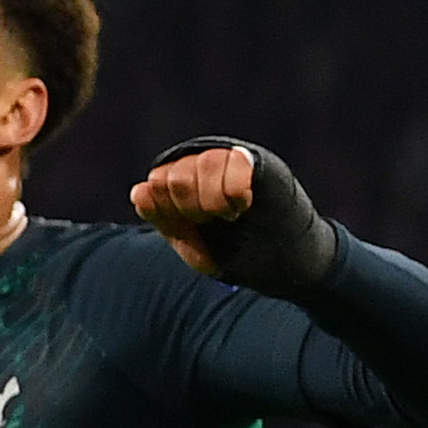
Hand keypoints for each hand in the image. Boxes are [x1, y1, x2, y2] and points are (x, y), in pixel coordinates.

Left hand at [132, 136, 339, 292]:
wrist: (288, 266)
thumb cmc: (239, 254)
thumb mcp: (192, 241)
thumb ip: (164, 216)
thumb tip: (139, 190)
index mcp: (188, 183)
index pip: (159, 182)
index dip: (168, 209)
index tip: (194, 226)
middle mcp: (211, 165)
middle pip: (177, 174)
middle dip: (189, 206)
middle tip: (215, 221)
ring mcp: (238, 161)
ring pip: (205, 164)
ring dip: (212, 199)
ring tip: (231, 215)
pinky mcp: (265, 165)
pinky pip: (237, 162)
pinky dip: (233, 191)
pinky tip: (241, 205)